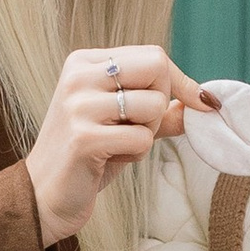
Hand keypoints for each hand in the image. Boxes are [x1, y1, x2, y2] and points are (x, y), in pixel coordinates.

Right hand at [26, 45, 214, 247]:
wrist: (44, 196)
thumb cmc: (88, 156)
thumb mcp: (125, 122)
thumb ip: (162, 109)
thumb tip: (205, 100)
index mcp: (84, 62)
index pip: (153, 55)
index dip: (179, 82)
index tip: (198, 103)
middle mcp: (78, 76)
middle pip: (157, 68)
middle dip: (162, 103)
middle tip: (138, 127)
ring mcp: (78, 106)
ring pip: (154, 105)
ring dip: (147, 133)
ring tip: (118, 144)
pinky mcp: (83, 138)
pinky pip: (141, 139)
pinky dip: (135, 155)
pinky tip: (109, 159)